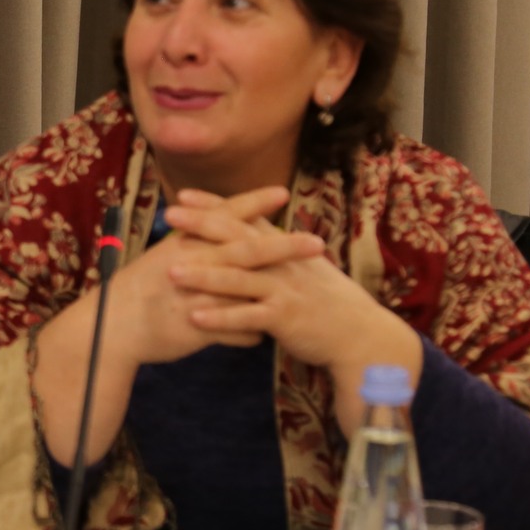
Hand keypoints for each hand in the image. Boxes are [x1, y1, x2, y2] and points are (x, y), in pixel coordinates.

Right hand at [33, 186, 315, 465]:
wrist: (112, 327)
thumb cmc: (141, 289)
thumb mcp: (164, 256)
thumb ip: (193, 241)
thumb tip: (221, 225)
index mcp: (184, 244)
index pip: (223, 217)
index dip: (252, 204)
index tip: (282, 192)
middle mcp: (191, 265)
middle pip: (244, 251)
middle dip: (283, 245)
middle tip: (317, 240)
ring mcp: (194, 296)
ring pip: (242, 293)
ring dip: (275, 294)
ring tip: (304, 296)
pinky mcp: (193, 327)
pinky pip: (231, 330)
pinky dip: (249, 333)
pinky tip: (262, 336)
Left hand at [164, 188, 421, 434]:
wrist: (361, 335)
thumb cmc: (329, 302)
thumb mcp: (305, 268)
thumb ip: (278, 252)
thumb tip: (251, 235)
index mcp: (285, 248)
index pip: (246, 218)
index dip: (215, 205)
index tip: (184, 194)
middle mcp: (283, 263)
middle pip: (238, 238)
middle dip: (202, 225)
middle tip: (168, 215)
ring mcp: (284, 289)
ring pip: (238, 278)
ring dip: (202, 273)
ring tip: (169, 270)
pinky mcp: (285, 318)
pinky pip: (247, 318)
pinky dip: (220, 317)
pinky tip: (193, 317)